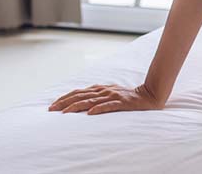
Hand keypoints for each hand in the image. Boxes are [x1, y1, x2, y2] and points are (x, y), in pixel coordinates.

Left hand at [48, 82, 164, 114]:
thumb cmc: (128, 98)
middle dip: (65, 102)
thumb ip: (97, 96)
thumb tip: (79, 102)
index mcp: (101, 88)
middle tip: (51, 110)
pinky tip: (90, 113)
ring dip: (77, 106)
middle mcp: (105, 90)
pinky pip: (109, 106)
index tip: (51, 105)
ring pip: (92, 100)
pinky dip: (99, 108)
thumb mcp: (110, 94)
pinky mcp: (123, 102)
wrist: (150, 96)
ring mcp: (114, 95)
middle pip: (81, 95)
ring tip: (65, 113)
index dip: (64, 98)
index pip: (78, 92)